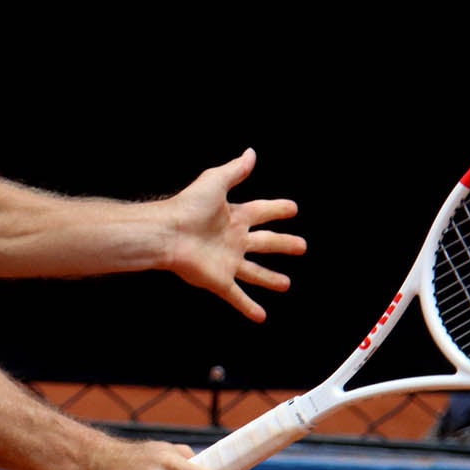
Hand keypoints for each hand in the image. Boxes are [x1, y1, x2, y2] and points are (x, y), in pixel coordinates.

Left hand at [161, 148, 305, 321]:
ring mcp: (227, 262)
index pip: (262, 211)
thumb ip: (235, 171)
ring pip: (255, 272)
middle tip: (302, 246)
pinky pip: (237, 296)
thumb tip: (251, 153)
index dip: (277, 209)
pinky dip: (249, 307)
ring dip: (270, 279)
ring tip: (286, 284)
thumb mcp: (215, 182)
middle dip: (284, 244)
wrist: (167, 233)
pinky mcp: (219, 280)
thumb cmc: (188, 206)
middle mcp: (233, 239)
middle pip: (266, 242)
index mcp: (234, 216)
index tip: (293, 208)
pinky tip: (261, 317)